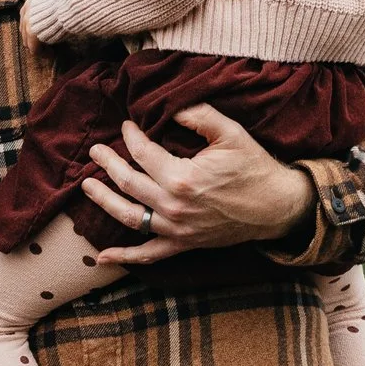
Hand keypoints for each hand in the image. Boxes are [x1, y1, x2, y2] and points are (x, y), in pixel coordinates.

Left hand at [78, 104, 315, 266]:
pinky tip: (101, 257)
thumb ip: (198, 115)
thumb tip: (168, 108)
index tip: (127, 125)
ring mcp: (176, 228)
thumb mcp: (230, 133)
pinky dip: (125, 257)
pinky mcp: (183, 243)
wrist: (277, 206)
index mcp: (182, 177)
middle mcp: (173, 206)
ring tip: (87, 186)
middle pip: (128, 182)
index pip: (143, 152)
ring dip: (104, 201)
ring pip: (129, 216)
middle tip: (96, 151)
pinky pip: (149, 254)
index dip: (131, 136)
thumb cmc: (254, 168)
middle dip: (108, 164)